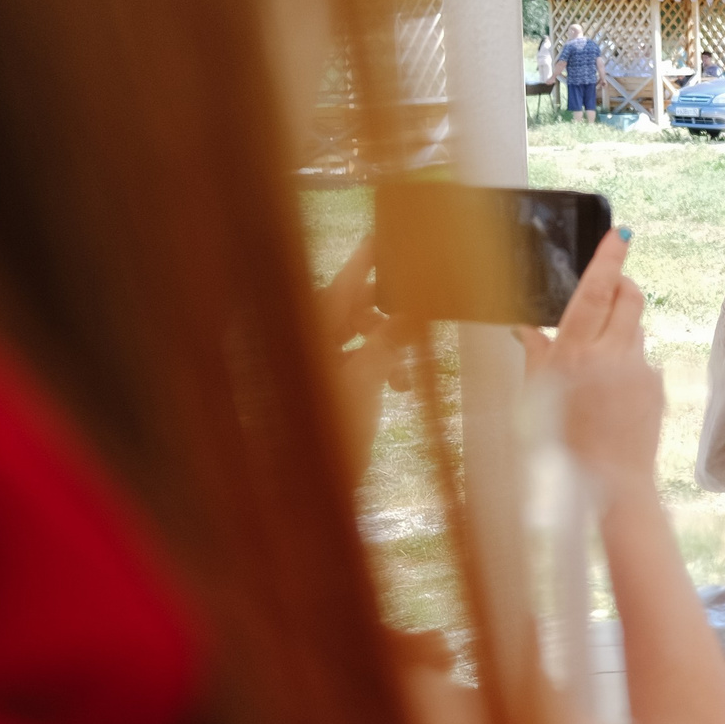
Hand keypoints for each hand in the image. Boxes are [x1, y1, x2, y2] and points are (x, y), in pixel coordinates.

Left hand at [320, 237, 413, 477]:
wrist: (299, 490)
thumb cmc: (325, 433)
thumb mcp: (365, 380)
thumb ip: (390, 338)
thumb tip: (415, 305)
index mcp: (307, 329)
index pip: (345, 281)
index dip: (370, 257)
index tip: (392, 233)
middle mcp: (306, 339)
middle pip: (354, 306)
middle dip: (391, 310)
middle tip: (425, 304)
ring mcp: (314, 363)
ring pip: (360, 335)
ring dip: (390, 346)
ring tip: (409, 374)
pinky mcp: (324, 385)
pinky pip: (357, 359)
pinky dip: (381, 366)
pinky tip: (401, 389)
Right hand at [515, 232, 661, 497]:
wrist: (612, 479)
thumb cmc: (564, 440)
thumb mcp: (538, 395)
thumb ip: (536, 354)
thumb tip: (525, 326)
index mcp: (575, 353)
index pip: (596, 292)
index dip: (608, 259)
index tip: (619, 233)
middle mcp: (610, 355)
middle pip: (629, 298)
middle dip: (623, 283)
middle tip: (613, 284)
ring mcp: (639, 369)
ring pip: (635, 329)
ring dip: (620, 330)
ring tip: (599, 362)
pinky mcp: (657, 383)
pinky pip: (642, 360)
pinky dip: (628, 363)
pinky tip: (614, 392)